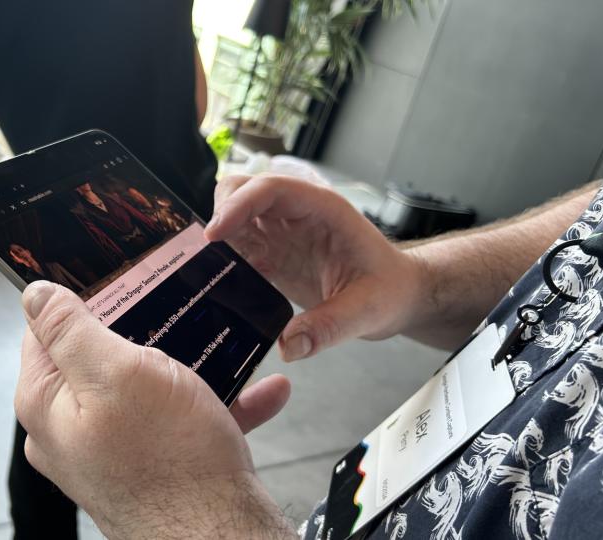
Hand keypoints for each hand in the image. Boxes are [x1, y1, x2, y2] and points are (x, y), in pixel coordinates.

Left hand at [15, 282, 295, 539]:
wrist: (218, 537)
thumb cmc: (169, 459)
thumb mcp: (117, 371)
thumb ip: (70, 330)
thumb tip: (35, 295)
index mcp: (47, 403)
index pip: (43, 333)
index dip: (77, 301)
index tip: (114, 281)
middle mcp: (70, 431)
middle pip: (96, 359)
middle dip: (140, 333)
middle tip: (176, 309)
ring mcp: (110, 452)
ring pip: (145, 389)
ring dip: (189, 368)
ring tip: (224, 346)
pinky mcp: (150, 467)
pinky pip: (179, 423)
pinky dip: (217, 403)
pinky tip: (261, 391)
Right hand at [206, 175, 423, 360]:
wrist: (396, 295)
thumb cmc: (390, 290)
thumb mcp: (368, 310)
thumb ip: (330, 326)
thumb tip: (290, 347)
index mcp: (321, 209)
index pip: (271, 189)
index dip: (239, 206)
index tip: (214, 234)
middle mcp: (296, 213)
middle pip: (243, 190)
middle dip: (220, 212)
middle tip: (206, 251)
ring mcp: (281, 231)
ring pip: (234, 214)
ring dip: (217, 237)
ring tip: (205, 268)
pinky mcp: (272, 252)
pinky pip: (237, 244)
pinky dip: (222, 258)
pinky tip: (219, 283)